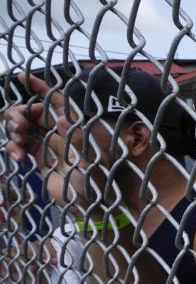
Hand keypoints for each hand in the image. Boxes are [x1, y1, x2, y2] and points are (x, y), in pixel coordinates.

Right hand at [5, 74, 115, 208]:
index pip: (56, 101)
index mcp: (74, 127)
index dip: (41, 88)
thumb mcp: (87, 160)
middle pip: (33, 112)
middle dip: (20, 114)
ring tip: (18, 142)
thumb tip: (61, 118)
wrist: (88, 205)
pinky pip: (20, 145)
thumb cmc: (94, 182)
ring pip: (23, 127)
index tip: (22, 77)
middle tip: (17, 127)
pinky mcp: (39, 158)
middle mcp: (61, 132)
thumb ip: (74, 139)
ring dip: (14, 131)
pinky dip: (14, 148)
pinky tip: (18, 159)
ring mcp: (49, 144)